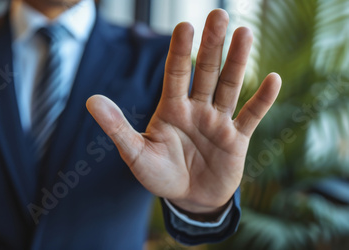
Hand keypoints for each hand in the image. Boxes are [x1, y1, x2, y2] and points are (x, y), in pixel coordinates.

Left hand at [86, 9, 280, 214]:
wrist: (188, 199)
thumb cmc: (159, 175)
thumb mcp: (135, 153)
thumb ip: (117, 127)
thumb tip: (90, 100)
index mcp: (171, 109)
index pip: (175, 74)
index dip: (179, 51)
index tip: (183, 25)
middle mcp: (196, 109)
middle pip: (205, 72)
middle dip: (211, 46)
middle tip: (218, 14)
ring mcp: (218, 122)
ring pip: (229, 86)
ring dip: (237, 62)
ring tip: (244, 32)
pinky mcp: (237, 139)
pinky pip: (251, 116)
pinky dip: (262, 100)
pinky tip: (273, 78)